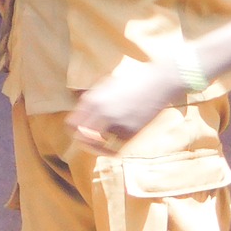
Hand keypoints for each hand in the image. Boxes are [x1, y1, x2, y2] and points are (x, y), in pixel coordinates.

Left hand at [67, 60, 186, 150]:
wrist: (160, 82)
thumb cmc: (133, 80)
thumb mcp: (106, 84)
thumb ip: (91, 99)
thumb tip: (79, 113)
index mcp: (93, 100)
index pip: (71, 123)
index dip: (71, 128)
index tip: (75, 129)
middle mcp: (102, 113)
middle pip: (80, 136)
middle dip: (80, 138)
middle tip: (83, 139)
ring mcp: (117, 124)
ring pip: (95, 145)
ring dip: (93, 145)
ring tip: (94, 145)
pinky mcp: (130, 133)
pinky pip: (112, 149)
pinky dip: (108, 150)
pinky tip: (107, 147)